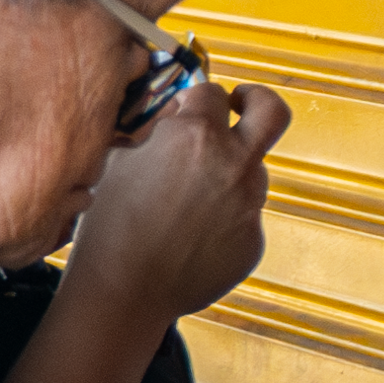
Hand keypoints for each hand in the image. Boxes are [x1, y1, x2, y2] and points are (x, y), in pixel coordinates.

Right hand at [67, 79, 283, 322]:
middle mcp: (232, 164)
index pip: (212, 92)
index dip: (196, 100)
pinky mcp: (253, 241)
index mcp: (196, 135)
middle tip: (242, 105)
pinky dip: (223, 219)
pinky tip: (190, 236)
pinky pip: (244, 217)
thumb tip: (175, 116)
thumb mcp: (119, 159)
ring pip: (253, 171)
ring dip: (230, 173)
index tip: (188, 110)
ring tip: (188, 200)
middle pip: (271, 111)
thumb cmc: (112, 228)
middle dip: (258, 99)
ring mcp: (249, 204)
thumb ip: (156, 130)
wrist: (124, 290)